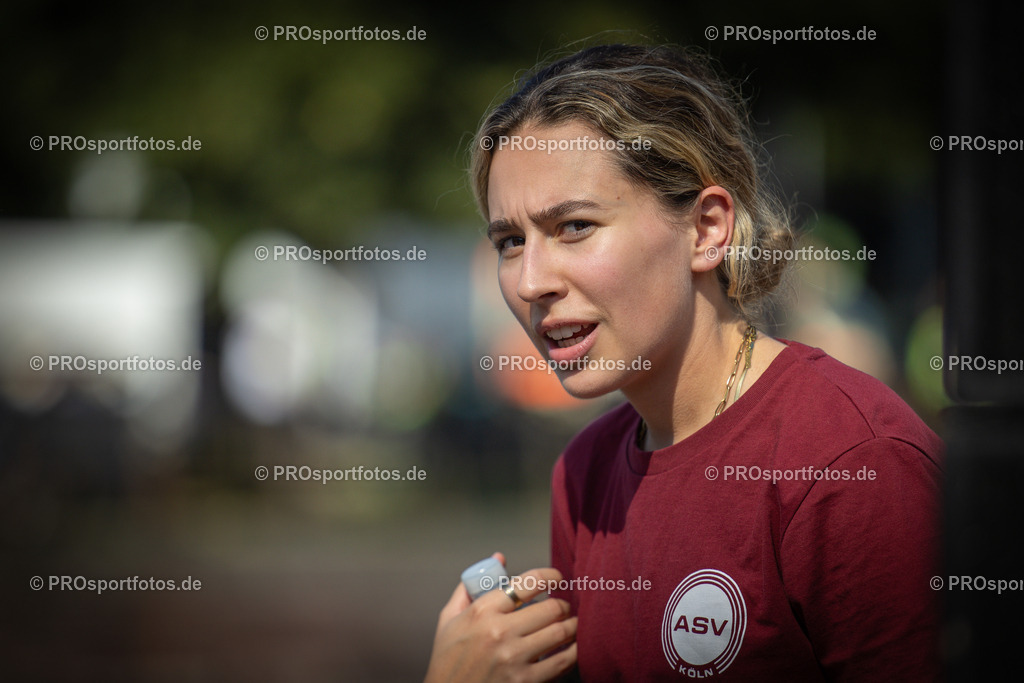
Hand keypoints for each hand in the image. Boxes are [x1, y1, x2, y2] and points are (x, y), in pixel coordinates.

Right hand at [425, 554, 577, 681]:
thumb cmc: (447, 660)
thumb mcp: (449, 619)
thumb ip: (471, 586)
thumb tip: (499, 558)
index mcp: (482, 611)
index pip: (528, 582)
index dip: (550, 576)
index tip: (557, 578)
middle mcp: (499, 632)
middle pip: (551, 608)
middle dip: (563, 605)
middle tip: (563, 607)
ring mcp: (513, 658)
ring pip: (560, 632)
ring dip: (572, 626)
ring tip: (571, 625)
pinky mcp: (524, 681)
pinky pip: (561, 662)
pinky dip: (573, 652)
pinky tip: (572, 648)